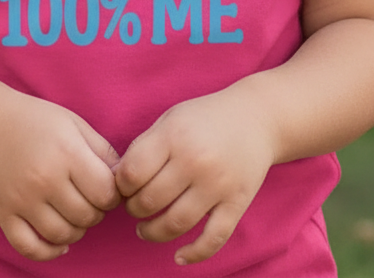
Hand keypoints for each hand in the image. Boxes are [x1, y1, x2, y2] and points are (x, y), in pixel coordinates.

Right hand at [0, 90, 121, 260]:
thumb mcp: (74, 123)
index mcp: (66, 152)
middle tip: (90, 197)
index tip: (106, 186)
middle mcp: (43, 178)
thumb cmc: (37, 120)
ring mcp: (21, 199)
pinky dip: (49, 251)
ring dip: (77, 230)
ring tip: (74, 212)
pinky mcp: (3, 214)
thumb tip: (124, 181)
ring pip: (63, 236)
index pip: (106, 193)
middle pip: (87, 216)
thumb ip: (102, 151)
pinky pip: (30, 248)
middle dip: (96, 211)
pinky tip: (59, 241)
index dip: (113, 194)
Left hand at [114, 85, 272, 264]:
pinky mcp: (237, 203)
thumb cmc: (205, 118)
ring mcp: (218, 185)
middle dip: (133, 208)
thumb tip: (117, 180)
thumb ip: (145, 146)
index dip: (120, 185)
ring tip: (144, 229)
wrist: (255, 118)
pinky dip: (195, 254)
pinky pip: (213, 238)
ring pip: (176, 223)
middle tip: (133, 206)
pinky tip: (178, 256)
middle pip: (150, 200)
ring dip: (153, 232)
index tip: (123, 186)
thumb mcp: (171, 119)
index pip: (132, 172)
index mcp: (174, 136)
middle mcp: (195, 161)